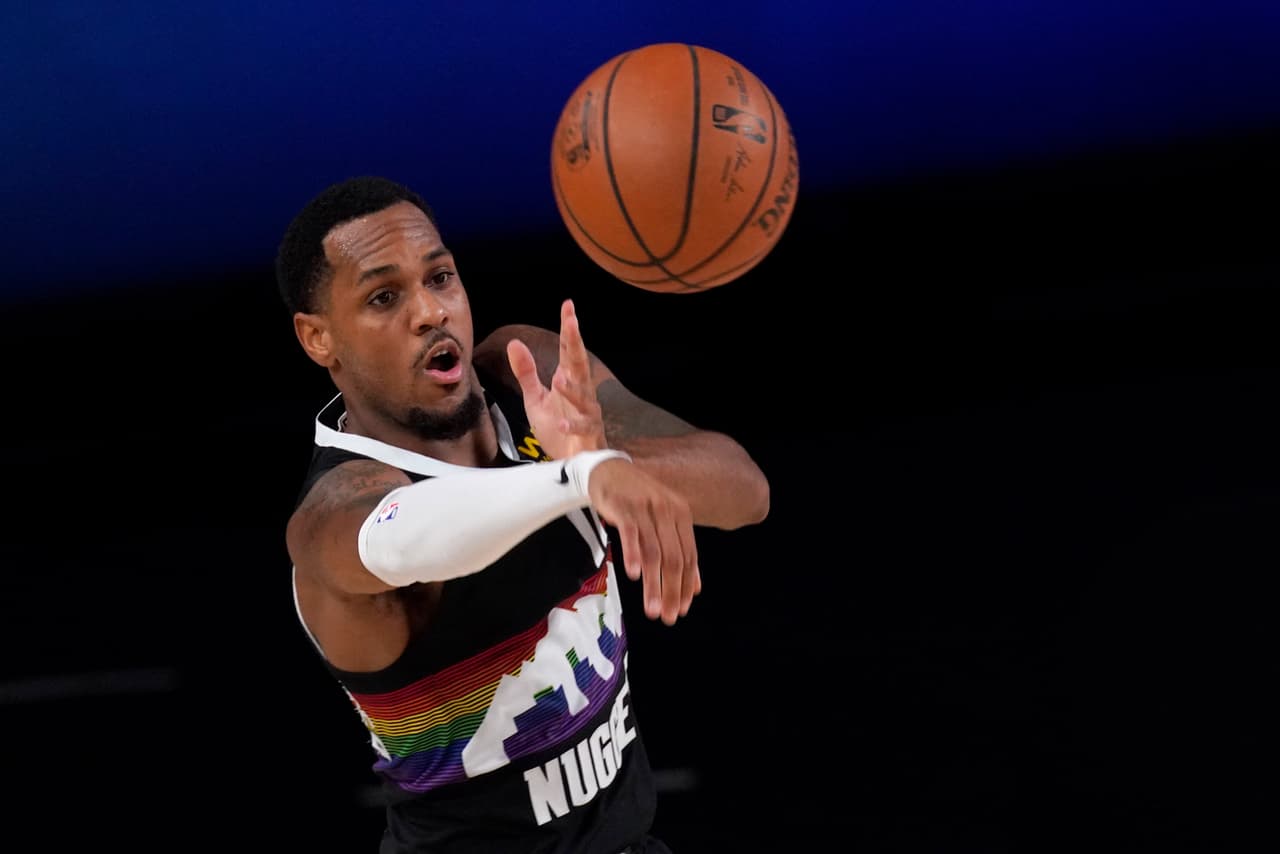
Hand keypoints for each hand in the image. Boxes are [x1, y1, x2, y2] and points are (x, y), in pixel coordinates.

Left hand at [506, 299, 605, 460]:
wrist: (571, 462)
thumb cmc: (557, 429)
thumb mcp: (535, 398)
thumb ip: (526, 372)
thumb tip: (514, 343)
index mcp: (568, 380)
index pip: (567, 350)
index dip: (568, 329)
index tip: (568, 306)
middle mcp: (581, 392)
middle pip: (578, 363)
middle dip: (575, 343)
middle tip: (572, 322)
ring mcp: (587, 412)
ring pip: (583, 397)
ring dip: (572, 389)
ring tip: (559, 379)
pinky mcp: (588, 434)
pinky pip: (581, 428)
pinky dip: (571, 425)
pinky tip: (560, 422)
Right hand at [588, 458, 700, 624]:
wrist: (607, 470)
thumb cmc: (636, 500)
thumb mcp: (662, 521)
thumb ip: (678, 550)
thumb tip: (695, 586)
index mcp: (681, 515)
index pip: (688, 557)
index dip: (686, 585)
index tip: (682, 609)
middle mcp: (667, 511)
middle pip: (674, 558)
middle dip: (672, 591)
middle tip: (668, 617)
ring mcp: (645, 508)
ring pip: (654, 552)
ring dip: (653, 584)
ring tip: (652, 608)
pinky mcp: (624, 507)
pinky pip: (631, 534)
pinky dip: (633, 554)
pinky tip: (634, 575)